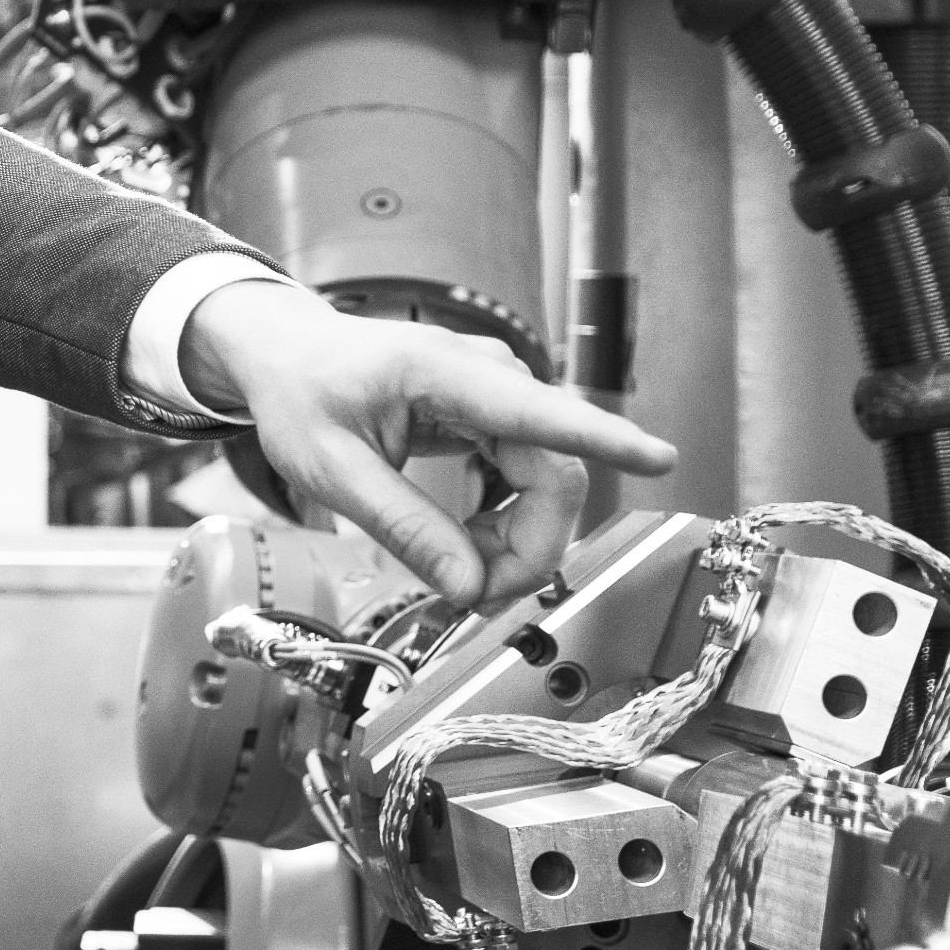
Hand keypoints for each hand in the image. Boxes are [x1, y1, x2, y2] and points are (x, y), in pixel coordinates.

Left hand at [183, 285, 676, 607]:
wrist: (290, 354)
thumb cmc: (303, 394)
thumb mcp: (332, 470)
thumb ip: (402, 526)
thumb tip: (467, 586)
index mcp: (443, 373)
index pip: (541, 410)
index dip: (607, 438)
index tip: (659, 457)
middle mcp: (488, 377)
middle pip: (555, 475)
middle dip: (529, 548)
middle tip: (471, 594)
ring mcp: (499, 394)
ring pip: (548, 486)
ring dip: (517, 541)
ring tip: (456, 565)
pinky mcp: (499, 416)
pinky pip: (529, 481)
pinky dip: (506, 523)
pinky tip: (466, 536)